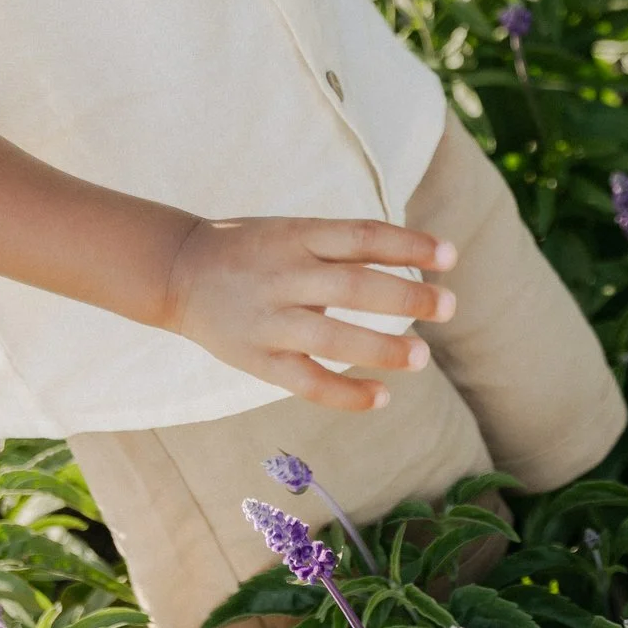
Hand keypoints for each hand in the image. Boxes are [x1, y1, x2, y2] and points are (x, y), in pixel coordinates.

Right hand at [157, 216, 457, 411]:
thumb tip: (411, 264)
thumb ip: (342, 248)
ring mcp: (270, 320)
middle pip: (355, 287)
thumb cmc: (252, 250)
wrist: (177, 272)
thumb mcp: (292, 232)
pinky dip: (346, 393)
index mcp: (297, 236)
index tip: (450, 256)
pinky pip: (308, 382)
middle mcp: (285, 275)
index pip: (363, 237)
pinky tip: (382, 396)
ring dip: (384, 350)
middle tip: (450, 306)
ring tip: (422, 357)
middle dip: (408, 298)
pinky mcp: (258, 359)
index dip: (409, 245)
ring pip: (334, 339)